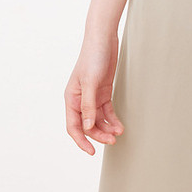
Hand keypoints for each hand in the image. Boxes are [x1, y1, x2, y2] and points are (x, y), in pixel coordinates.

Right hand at [64, 33, 124, 154]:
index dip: (81, 141)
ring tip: (119, 132)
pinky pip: (107, 111)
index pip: (74, 126)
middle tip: (112, 140)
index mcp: (71, 98)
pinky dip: (113, 119)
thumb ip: (88, 105)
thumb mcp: (90, 82)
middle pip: (88, 125)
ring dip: (107, 128)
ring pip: (98, 120)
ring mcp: (92, 97)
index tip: (91, 152)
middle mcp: (80, 100)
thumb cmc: (92, 57)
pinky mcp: (103, 92)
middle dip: (99, 134)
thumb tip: (88, 126)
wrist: (104, 39)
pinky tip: (119, 125)